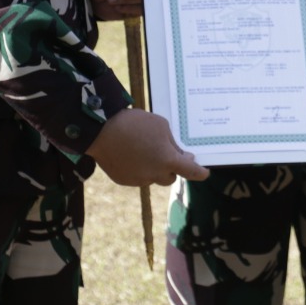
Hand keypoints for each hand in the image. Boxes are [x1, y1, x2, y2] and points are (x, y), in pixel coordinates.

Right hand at [87, 108, 207, 186]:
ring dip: (153, 168)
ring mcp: (138, 180)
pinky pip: (136, 177)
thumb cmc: (135, 124)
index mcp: (168, 160)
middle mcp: (155, 174)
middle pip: (170, 177)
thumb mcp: (160, 126)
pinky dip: (137, 169)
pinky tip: (129, 155)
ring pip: (152, 177)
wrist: (101, 130)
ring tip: (142, 149)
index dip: (199, 173)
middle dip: (171, 168)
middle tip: (166, 154)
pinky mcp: (124, 180)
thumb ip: (172, 142)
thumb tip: (176, 155)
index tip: (204, 173)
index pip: (190, 172)